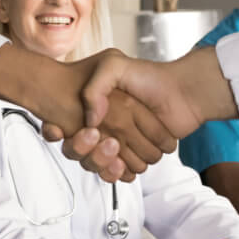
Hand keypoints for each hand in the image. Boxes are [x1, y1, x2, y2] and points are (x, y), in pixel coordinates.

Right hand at [0, 44, 174, 182]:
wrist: (183, 93)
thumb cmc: (150, 77)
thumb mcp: (114, 65)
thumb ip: (95, 86)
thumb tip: (89, 120)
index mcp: (92, 108)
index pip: (63, 126)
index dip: (55, 131)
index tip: (58, 129)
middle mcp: (101, 127)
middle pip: (77, 150)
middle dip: (82, 148)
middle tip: (93, 135)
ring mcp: (116, 144)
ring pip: (94, 165)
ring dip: (99, 161)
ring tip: (113, 147)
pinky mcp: (132, 158)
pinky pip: (115, 173)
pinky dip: (116, 172)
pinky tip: (121, 164)